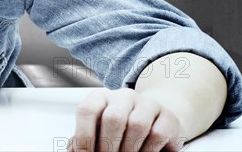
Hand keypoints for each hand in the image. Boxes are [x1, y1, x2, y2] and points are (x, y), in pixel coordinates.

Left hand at [68, 88, 185, 151]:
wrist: (156, 122)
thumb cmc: (120, 130)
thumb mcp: (99, 131)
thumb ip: (84, 139)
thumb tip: (73, 151)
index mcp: (101, 97)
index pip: (87, 111)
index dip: (83, 136)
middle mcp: (123, 96)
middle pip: (113, 118)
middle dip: (108, 145)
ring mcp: (147, 104)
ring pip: (137, 125)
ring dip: (128, 150)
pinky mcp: (167, 117)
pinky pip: (157, 134)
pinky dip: (147, 151)